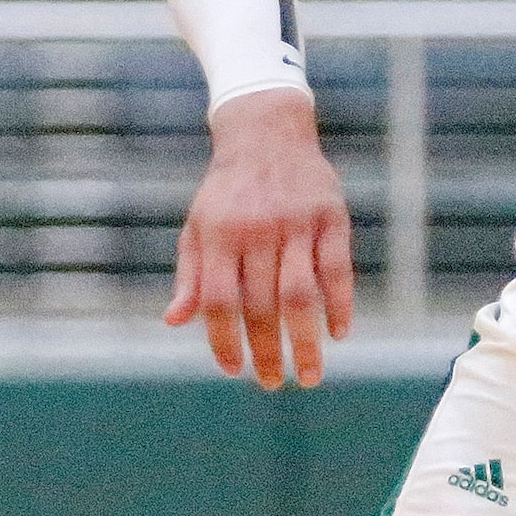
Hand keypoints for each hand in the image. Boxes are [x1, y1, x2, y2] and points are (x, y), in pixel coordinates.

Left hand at [166, 89, 354, 387]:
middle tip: (272, 383)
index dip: (224, 341)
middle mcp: (257, 230)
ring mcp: (296, 223)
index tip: (233, 370)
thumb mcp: (198, 226)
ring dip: (306, 342)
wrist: (265, 131)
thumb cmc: (227, 192)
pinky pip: (337, 271)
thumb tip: (175, 321)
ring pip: (301, 295)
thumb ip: (191, 275)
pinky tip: (337, 334)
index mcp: (219, 235)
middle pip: (262, 305)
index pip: (220, 301)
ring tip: (309, 376)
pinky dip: (339, 306)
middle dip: (267, 352)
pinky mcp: (331, 218)